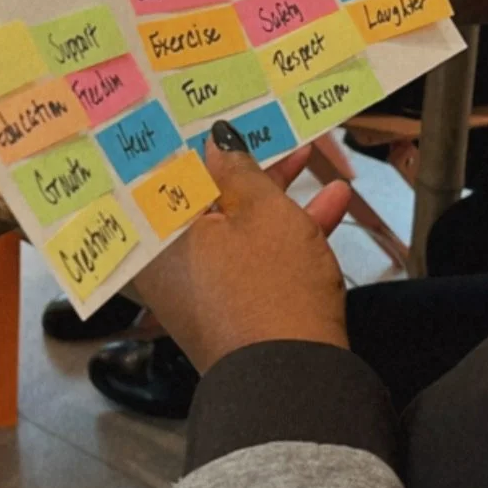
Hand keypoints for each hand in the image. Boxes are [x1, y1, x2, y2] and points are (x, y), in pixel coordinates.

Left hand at [131, 123, 351, 374]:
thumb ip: (238, 169)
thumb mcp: (263, 213)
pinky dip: (282, 232)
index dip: (184, 137)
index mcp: (155, 236)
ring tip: (308, 155)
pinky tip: (332, 202)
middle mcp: (166, 263)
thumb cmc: (270, 288)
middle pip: (199, 198)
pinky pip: (250, 256)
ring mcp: (199, 288)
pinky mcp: (231, 308)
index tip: (199, 108)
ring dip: (273, 193)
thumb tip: (216, 140)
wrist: (294, 380)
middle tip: (258, 124)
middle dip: (239, 163)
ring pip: (232, 225)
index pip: (160, 173)